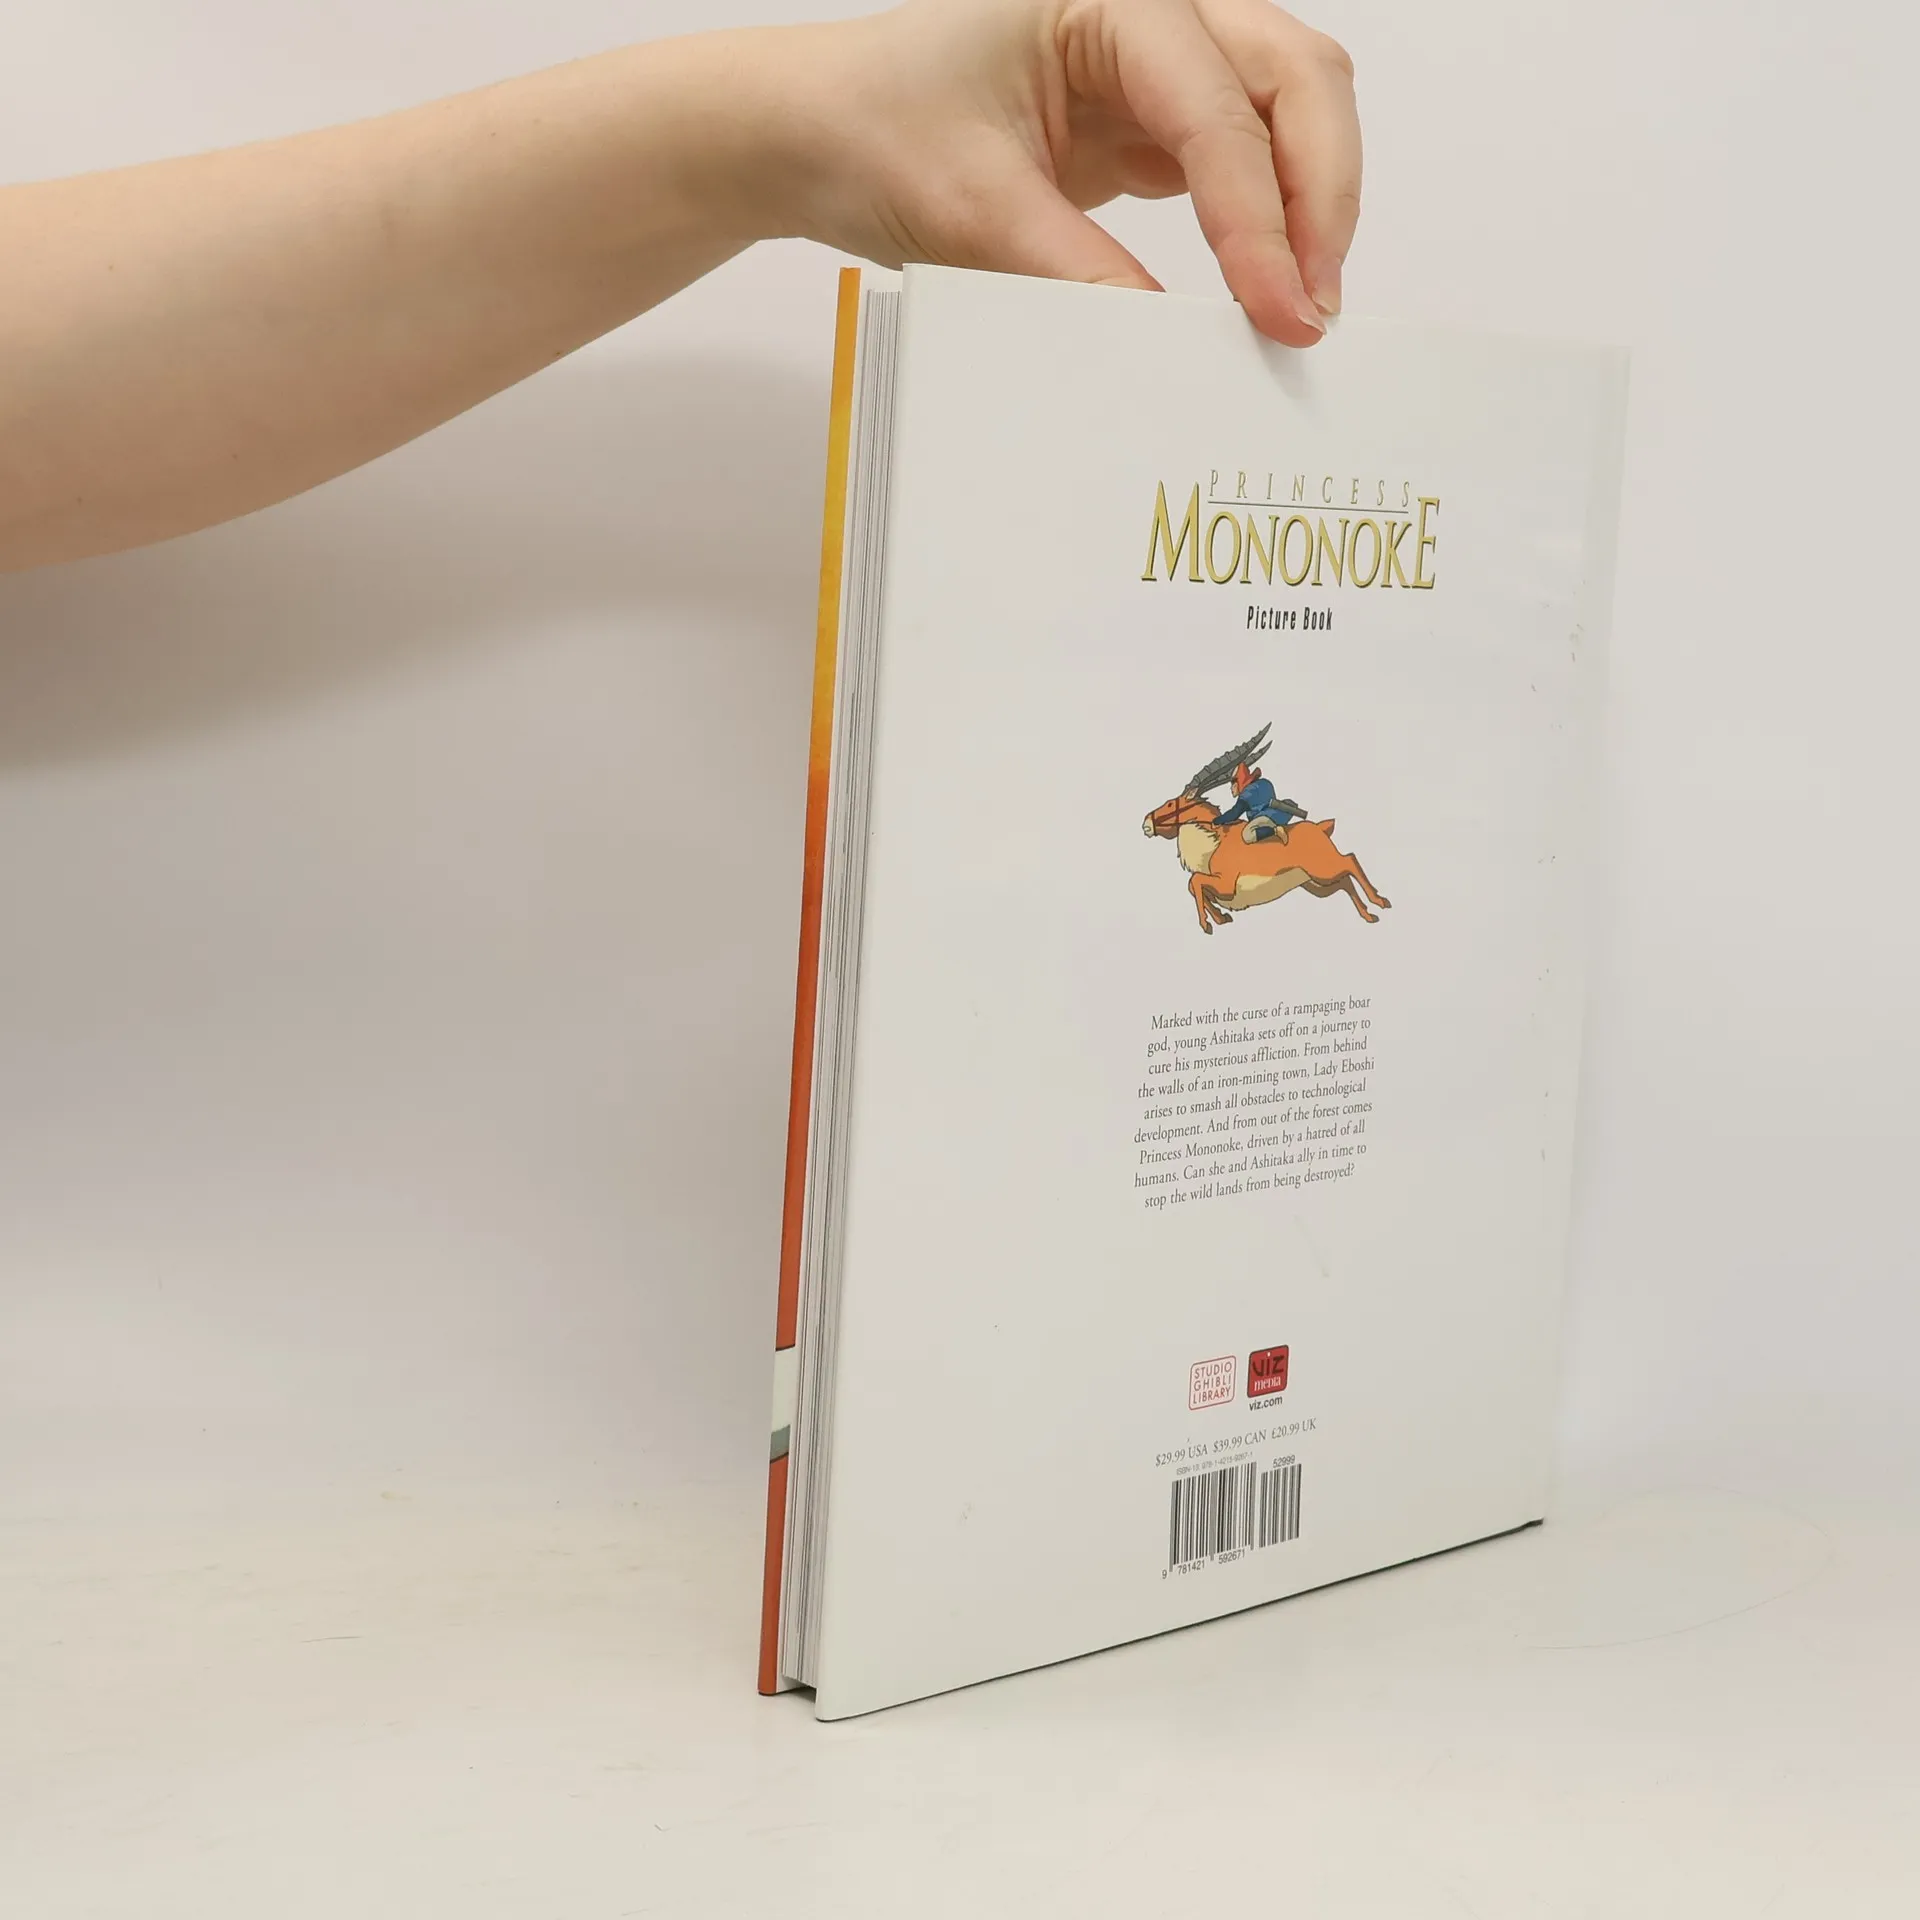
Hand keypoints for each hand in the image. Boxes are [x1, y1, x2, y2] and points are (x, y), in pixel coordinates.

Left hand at [767, 0, 1360, 345]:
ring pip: (1286, 110)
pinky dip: (1265, 220)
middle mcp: (1148, 11)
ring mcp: (1157, 60)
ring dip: (1306, 204)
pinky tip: (1259, 286)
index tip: (1278, 310)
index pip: (1219, 111)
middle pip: (1295, 81)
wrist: (819, 133)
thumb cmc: (875, 131)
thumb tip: (1176, 344)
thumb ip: (1082, 275)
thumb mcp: (974, 215)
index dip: (1260, 219)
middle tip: (1311, 308)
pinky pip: (1242, 157)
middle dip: (1320, 195)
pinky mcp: (1151, 116)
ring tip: (1297, 306)